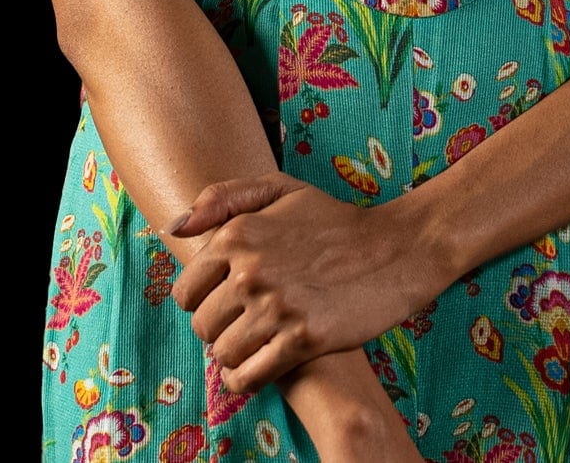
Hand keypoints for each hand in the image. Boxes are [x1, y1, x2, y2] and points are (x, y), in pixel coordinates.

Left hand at [169, 171, 438, 394]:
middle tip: (246, 322)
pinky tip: (263, 365)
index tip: (226, 300)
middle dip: (220, 329)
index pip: (185, 292)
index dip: (203, 301)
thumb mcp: (280, 189)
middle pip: (203, 326)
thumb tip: (174, 228)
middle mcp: (251, 270)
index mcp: (238, 234)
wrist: (395, 248)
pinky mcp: (302, 340)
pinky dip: (247, 379)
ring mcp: (276, 307)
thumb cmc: (334, 219)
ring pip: (223, 354)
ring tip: (258, 341)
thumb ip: (223, 198)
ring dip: (235, 355)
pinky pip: (248, 377)